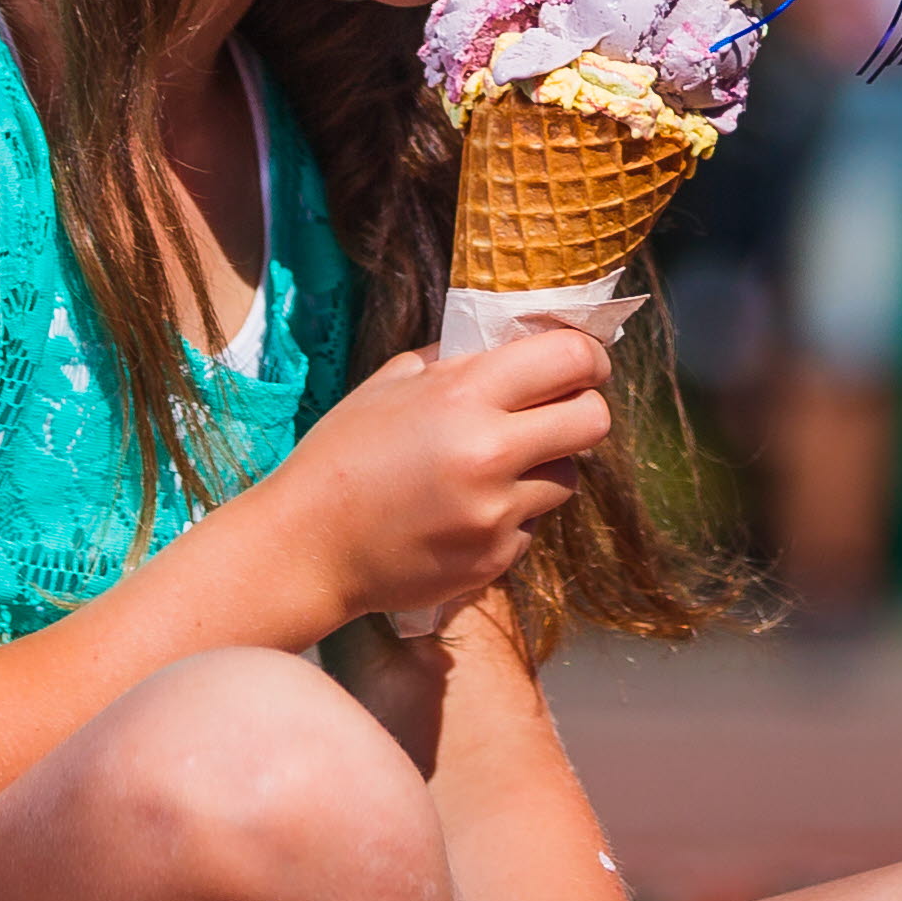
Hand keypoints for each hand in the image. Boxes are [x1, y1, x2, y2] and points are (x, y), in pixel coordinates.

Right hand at [246, 334, 608, 627]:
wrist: (306, 546)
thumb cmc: (342, 456)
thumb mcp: (391, 382)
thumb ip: (458, 361)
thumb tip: (519, 342)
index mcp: (463, 395)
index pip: (571, 358)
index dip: (589, 357)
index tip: (584, 363)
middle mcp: (489, 453)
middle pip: (594, 420)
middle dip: (582, 410)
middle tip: (555, 413)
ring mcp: (496, 513)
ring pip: (568, 477)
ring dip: (543, 467)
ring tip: (489, 470)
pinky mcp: (495, 558)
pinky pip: (532, 525)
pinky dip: (510, 515)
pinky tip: (461, 513)